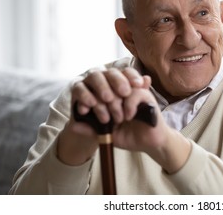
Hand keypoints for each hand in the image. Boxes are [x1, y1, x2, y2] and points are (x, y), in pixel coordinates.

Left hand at [58, 66, 190, 173]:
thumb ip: (92, 130)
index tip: (83, 110)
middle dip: (100, 99)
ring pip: (119, 84)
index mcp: (108, 95)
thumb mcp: (106, 134)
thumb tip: (74, 126)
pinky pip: (134, 92)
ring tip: (117, 119)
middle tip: (105, 118)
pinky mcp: (146, 94)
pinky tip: (128, 116)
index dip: (85, 96)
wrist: (149, 143)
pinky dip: (129, 105)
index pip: (92, 85)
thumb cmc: (128, 135)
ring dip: (115, 103)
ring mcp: (133, 89)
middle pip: (105, 79)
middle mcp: (119, 89)